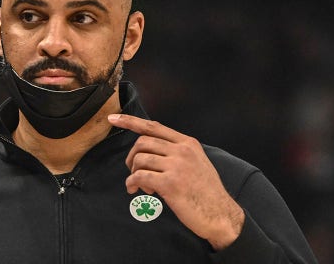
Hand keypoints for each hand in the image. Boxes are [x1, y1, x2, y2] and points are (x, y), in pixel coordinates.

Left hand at [108, 114, 244, 250]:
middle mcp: (182, 151)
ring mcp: (177, 166)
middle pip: (142, 142)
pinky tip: (135, 190)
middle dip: (132, 157)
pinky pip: (139, 177)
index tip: (113, 118)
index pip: (154, 126)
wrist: (220, 215)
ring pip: (139, 159)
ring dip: (134, 173)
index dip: (130, 121)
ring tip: (143, 186)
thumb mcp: (197, 163)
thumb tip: (151, 151)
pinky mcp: (170, 184)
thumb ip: (177, 153)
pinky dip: (132, 184)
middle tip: (135, 173)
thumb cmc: (206, 193)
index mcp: (187, 143)